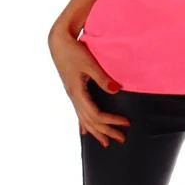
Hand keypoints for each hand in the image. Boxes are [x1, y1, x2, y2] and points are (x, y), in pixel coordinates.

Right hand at [48, 27, 130, 147]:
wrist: (59, 43)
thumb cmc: (74, 51)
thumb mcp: (90, 64)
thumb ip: (102, 78)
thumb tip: (116, 91)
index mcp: (78, 93)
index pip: (96, 115)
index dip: (111, 121)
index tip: (126, 123)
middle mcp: (74, 98)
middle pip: (91, 122)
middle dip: (106, 131)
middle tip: (121, 140)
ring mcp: (72, 96)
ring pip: (84, 120)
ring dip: (96, 131)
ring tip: (106, 142)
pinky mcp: (73, 91)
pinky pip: (79, 113)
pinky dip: (84, 124)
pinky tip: (85, 132)